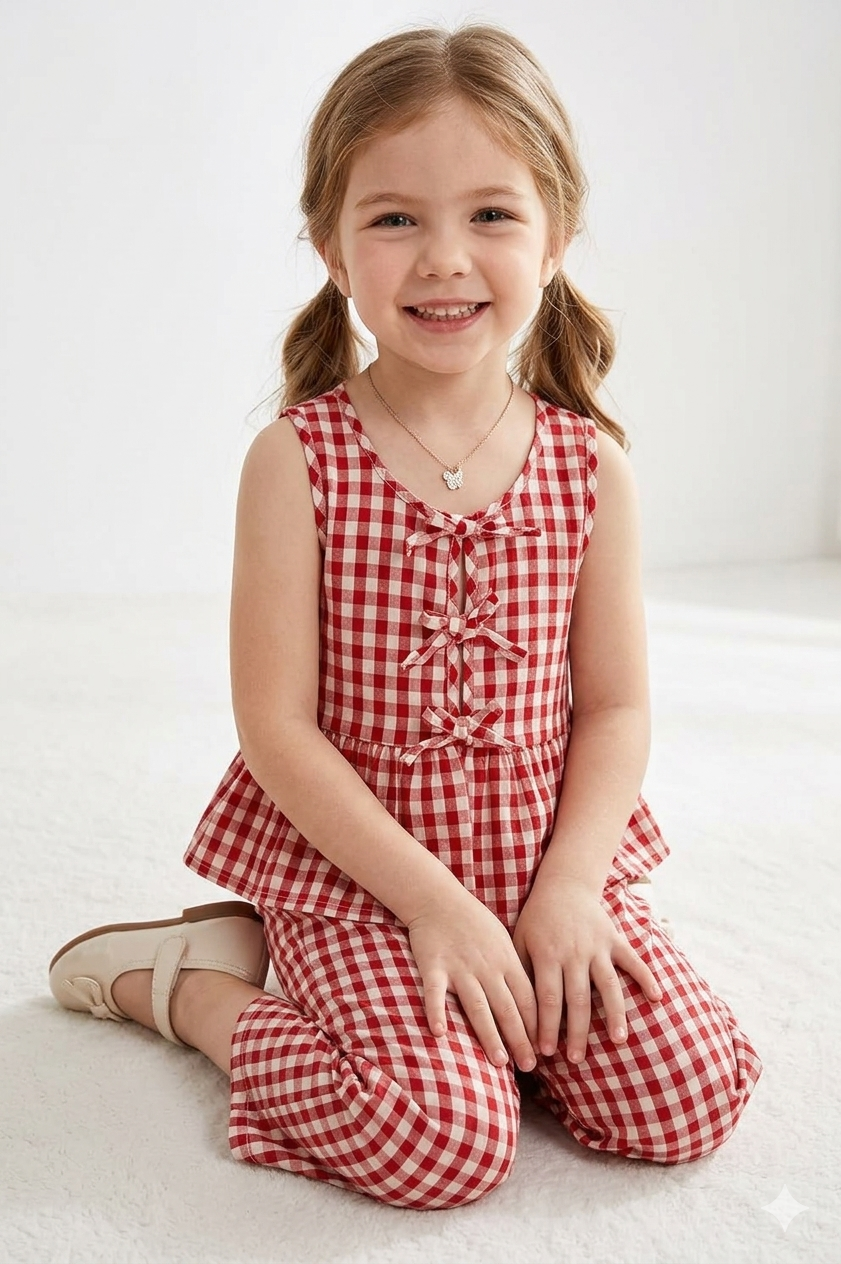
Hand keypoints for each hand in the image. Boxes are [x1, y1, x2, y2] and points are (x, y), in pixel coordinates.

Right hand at [406, 892, 538, 1071]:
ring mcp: (460, 967)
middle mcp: (487, 966)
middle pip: (507, 1008)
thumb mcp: (504, 941)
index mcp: (507, 960)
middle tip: (530, 1067)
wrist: (439, 898)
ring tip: (500, 1062)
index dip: (537, 1027)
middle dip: (520, 1039)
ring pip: (478, 1006)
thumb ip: (516, 970)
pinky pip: (435, 993)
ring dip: (490, 1035)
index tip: (544, 1051)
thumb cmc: (474, 922)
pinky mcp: (433, 966)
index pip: (528, 999)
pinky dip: (437, 1012)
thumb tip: (536, 1002)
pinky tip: (440, 1033)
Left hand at [512, 878, 661, 1062]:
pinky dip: (646, 977)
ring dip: (614, 1014)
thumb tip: (516, 1013)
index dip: (547, 1026)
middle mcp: (575, 952)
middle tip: (576, 1059)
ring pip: (608, 985)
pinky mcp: (615, 939)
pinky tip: (657, 998)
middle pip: (577, 999)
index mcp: (548, 954)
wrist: (563, 885)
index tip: (545, 1052)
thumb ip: (522, 973)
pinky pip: (633, 960)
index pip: (547, 998)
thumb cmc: (536, 919)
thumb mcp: (519, 941)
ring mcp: (598, 946)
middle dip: (577, 1032)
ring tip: (618, 1040)